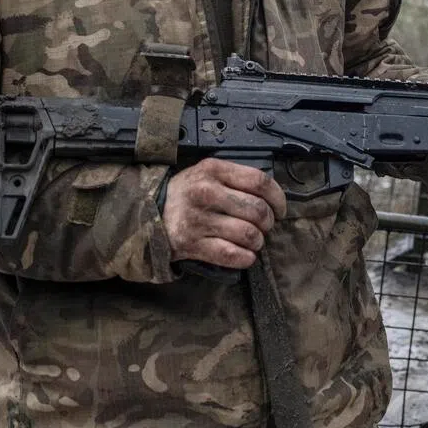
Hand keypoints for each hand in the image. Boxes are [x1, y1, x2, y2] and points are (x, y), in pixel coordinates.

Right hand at [161, 158, 287, 269]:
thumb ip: (237, 177)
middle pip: (258, 210)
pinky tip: (246, 255)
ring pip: (248, 234)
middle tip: (265, 226)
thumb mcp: (208, 172)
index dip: (278, 198)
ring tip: (254, 240)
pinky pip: (230, 255)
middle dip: (269, 222)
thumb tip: (272, 196)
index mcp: (213, 170)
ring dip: (258, 241)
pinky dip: (245, 258)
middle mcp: (206, 192)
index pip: (260, 181)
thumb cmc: (186, 193)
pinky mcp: (191, 244)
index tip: (280, 209)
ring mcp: (198, 220)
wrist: (147, 213)